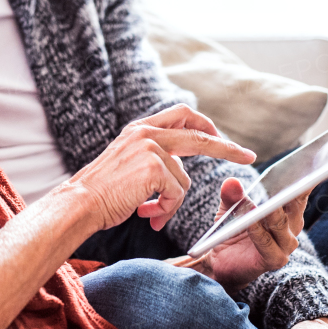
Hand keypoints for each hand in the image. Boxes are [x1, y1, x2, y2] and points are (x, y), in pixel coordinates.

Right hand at [69, 104, 255, 232]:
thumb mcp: (127, 164)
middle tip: (248, 155)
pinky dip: (165, 209)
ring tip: (149, 213)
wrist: (79, 203)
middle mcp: (146, 132)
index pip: (181, 114)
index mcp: (139, 129)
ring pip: (183, 179)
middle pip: (198, 134)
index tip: (220, 135)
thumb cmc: (101, 192)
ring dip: (171, 202)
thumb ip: (152, 159)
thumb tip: (179, 173)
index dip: (204, 124)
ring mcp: (150, 148)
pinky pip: (176, 193)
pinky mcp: (153, 167)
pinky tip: (146, 214)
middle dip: (227, 146)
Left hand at [203, 178, 309, 290]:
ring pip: (281, 224)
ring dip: (270, 213)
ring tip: (261, 203)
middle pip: (294, 203)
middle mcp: (291, 227)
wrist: (222, 263)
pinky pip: (267, 243)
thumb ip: (232, 195)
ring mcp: (285, 245)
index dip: (305, 176)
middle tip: (291, 174)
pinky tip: (250, 222)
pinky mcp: (274, 260)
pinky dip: (258, 232)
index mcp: (287, 211)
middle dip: (292, 189)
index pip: (299, 190)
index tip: (309, 160)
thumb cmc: (232, 231)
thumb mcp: (230, 208)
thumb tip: (231, 181)